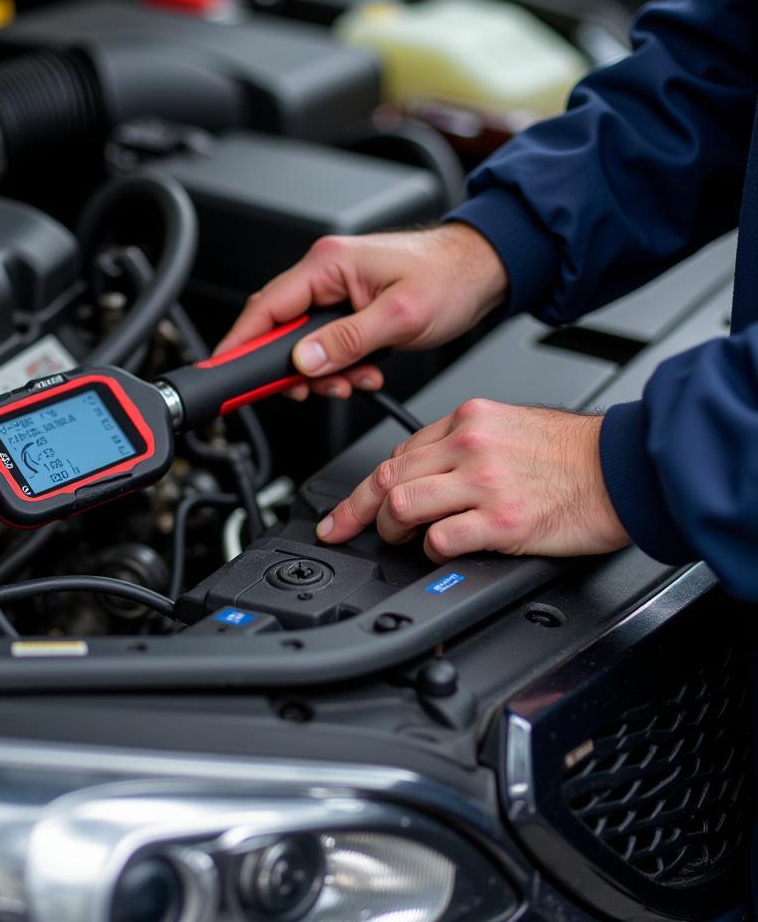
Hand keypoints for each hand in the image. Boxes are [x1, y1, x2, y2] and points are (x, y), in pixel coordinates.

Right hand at [214, 224, 507, 398]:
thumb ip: (347, 341)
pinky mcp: (350, 307)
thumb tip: (304, 361)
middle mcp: (326, 274)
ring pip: (304, 342)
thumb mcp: (399, 317)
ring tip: (353, 381)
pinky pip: (327, 343)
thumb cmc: (449, 278)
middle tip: (309, 390)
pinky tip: (363, 373)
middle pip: (280, 328)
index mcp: (328, 264)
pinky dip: (340, 365)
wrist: (484, 270)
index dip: (241, 342)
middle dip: (293, 367)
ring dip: (323, 371)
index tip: (227, 371)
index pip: (267, 306)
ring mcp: (337, 291)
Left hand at [316, 399, 630, 560]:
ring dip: (391, 529)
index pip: (399, 452)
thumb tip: (422, 472)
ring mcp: (485, 483)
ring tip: (402, 539)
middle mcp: (470, 445)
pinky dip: (430, 550)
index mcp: (469, 419)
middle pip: (388, 476)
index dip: (368, 484)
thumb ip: (462, 444)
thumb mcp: (509, 426)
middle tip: (345, 530)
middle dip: (357, 511)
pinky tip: (441, 549)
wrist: (623, 469)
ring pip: (402, 504)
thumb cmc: (572, 454)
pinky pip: (440, 539)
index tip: (349, 506)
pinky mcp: (502, 521)